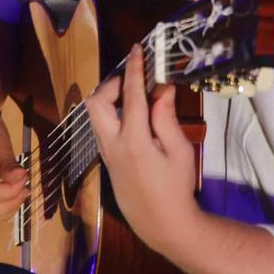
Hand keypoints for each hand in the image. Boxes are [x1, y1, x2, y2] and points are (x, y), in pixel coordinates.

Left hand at [84, 44, 200, 254]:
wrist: (161, 224)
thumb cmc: (176, 188)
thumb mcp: (179, 150)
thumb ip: (166, 117)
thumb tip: (161, 88)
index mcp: (134, 140)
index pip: (130, 95)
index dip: (133, 69)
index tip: (137, 50)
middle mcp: (113, 145)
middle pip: (95, 103)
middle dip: (110, 84)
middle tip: (133, 79)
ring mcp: (106, 154)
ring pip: (95, 116)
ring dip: (109, 99)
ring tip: (135, 95)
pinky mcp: (107, 161)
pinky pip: (102, 128)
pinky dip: (113, 114)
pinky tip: (133, 115)